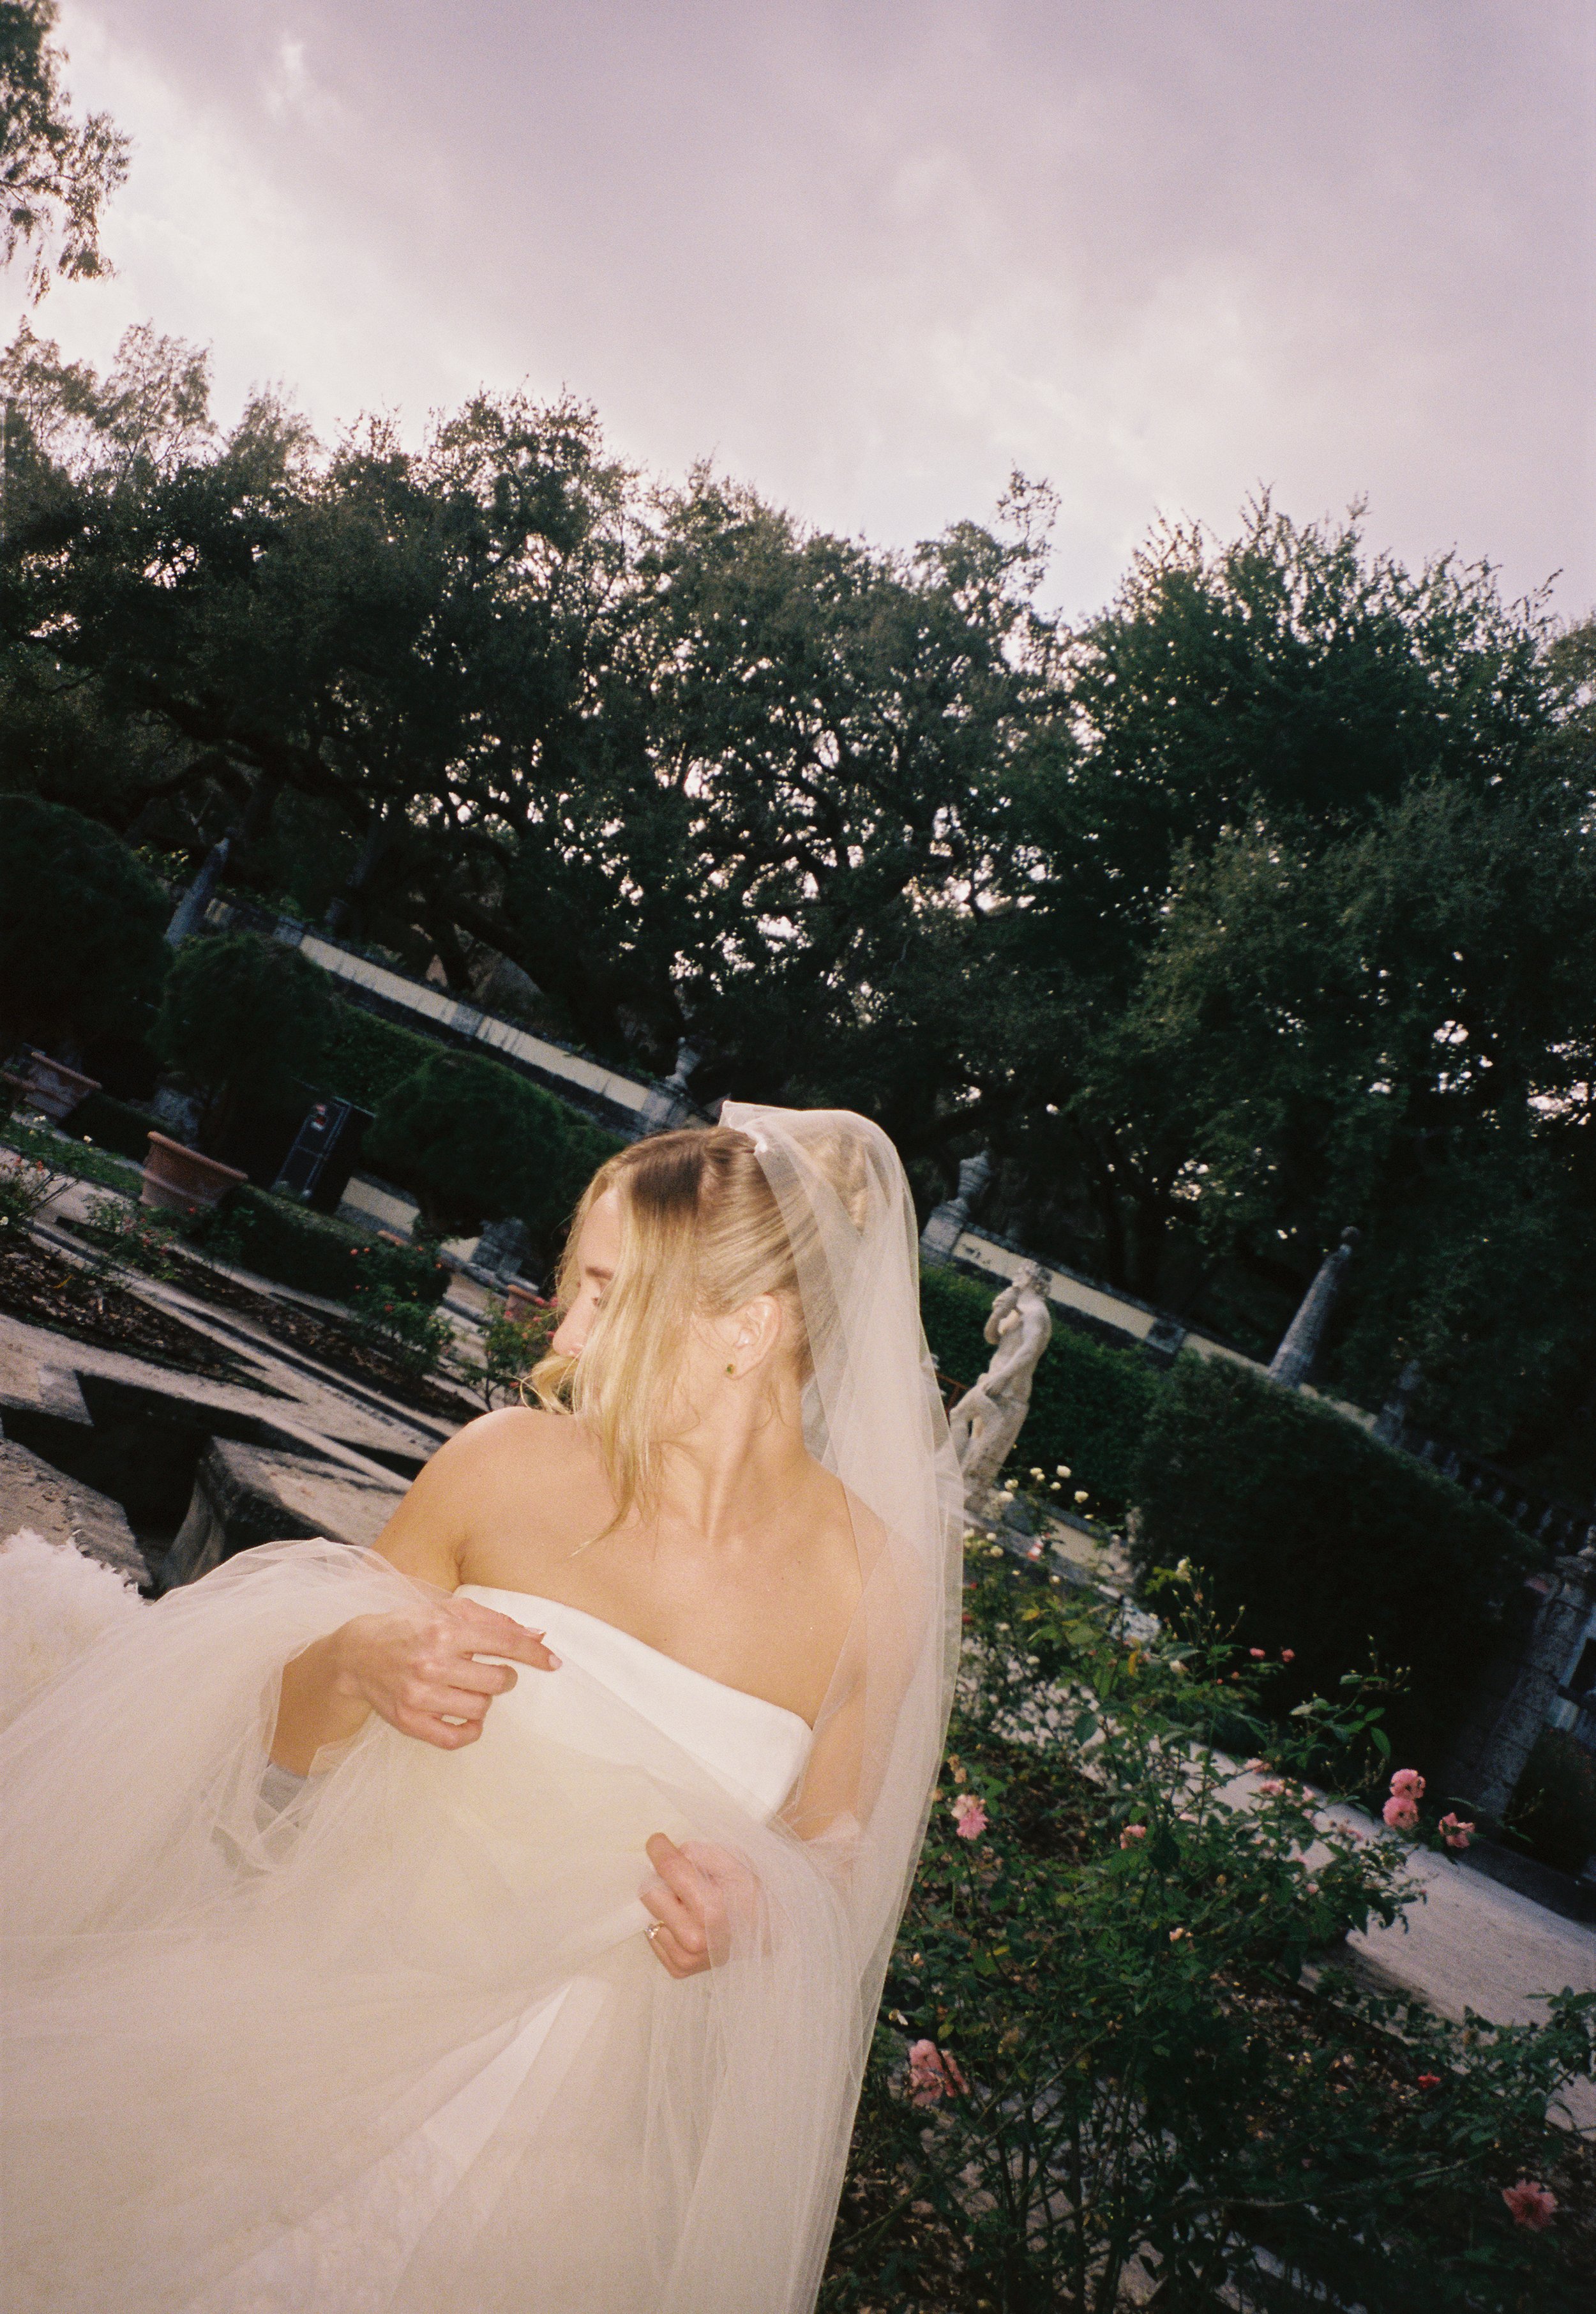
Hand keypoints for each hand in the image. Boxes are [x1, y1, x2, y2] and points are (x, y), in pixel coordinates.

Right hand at [336, 1598, 559, 1750]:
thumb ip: (493, 1621)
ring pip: (480, 1708)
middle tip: (490, 1672)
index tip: (553, 1662)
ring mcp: (419, 1695)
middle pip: (497, 1681)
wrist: (357, 1654)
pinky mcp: (409, 1721)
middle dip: (504, 1677)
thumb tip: (537, 1635)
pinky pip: (455, 1738)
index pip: (504, 1643)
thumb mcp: (446, 1611)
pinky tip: (469, 1718)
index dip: (534, 1653)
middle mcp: (432, 1663)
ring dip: (483, 1700)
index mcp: (444, 1630)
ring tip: (467, 1688)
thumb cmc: (408, 1628)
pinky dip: (471, 1731)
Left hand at [641, 1834, 756, 1977]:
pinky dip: (666, 1926)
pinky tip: (686, 1922)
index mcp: (710, 1908)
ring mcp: (685, 1958)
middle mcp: (694, 1938)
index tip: (657, 1841)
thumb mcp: (736, 1863)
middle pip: (649, 1893)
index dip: (659, 1849)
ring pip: (649, 1915)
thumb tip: (674, 1853)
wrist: (766, 1931)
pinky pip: (653, 1938)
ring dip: (664, 1906)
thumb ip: (704, 1852)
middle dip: (662, 1880)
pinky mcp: (678, 1969)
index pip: (668, 1869)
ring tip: (688, 1905)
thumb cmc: (750, 1893)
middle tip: (681, 1880)